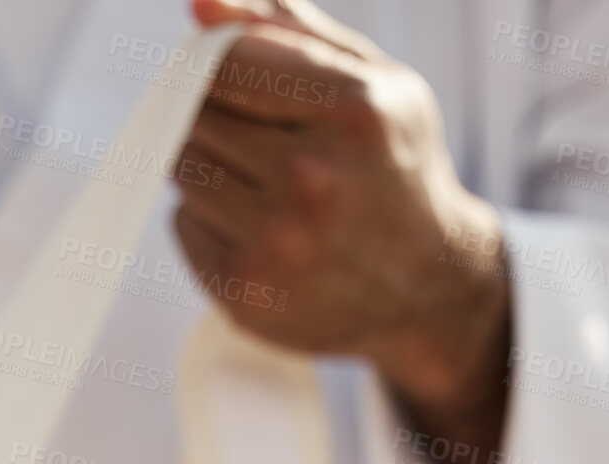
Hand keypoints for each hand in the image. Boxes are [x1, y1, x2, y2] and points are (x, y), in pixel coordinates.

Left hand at [179, 0, 510, 463]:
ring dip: (209, 167)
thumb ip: (289, 32)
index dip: (217, 64)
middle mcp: (313, 178)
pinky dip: (207, 220)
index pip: (227, 62)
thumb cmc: (392, 167)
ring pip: (183, 168)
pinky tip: (259, 228)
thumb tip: (202, 6)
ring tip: (264, 184)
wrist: (426, 284)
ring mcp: (276, 241)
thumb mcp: (371, 83)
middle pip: (197, 115)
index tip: (229, 77)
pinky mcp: (245, 289)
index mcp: (354, 112)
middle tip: (258, 137)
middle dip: (216, 117)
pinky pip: (183, 224)